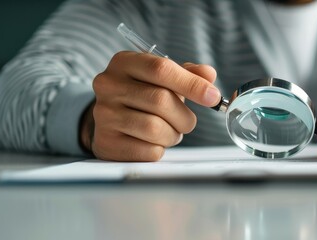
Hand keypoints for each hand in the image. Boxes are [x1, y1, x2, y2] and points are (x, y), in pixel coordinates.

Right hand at [80, 51, 220, 160]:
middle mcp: (108, 85)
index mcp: (124, 62)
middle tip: (188, 122)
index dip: (192, 84)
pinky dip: (160, 149)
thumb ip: (188, 74)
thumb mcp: (162, 78)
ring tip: (170, 132)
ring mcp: (104, 114)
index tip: (213, 97)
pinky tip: (154, 142)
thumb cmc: (142, 95)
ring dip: (173, 135)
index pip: (161, 69)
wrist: (110, 119)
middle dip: (184, 116)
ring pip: (155, 128)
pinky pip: (148, 151)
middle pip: (160, 100)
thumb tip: (209, 75)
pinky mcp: (106, 142)